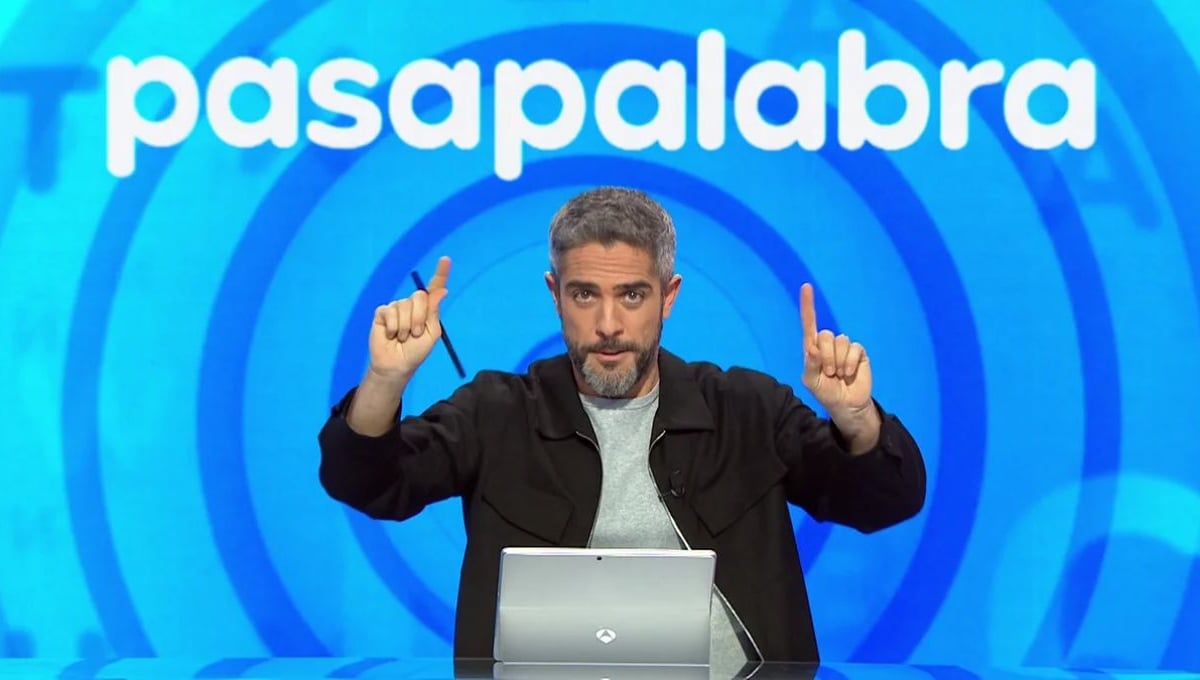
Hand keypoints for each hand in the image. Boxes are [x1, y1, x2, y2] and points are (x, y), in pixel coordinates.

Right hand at [368, 256, 450, 382]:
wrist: (397, 365)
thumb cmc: (416, 351)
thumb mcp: (431, 333)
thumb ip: (433, 312)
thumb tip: (442, 290)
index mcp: (427, 309)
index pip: (434, 288)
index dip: (441, 273)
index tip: (446, 259)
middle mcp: (412, 304)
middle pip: (419, 297)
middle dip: (418, 318)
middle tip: (415, 334)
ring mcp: (396, 307)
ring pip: (404, 306)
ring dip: (405, 327)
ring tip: (402, 337)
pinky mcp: (382, 312)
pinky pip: (389, 312)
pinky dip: (392, 327)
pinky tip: (390, 335)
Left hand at [799, 283, 871, 414]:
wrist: (846, 405)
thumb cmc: (826, 393)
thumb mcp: (812, 382)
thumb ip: (811, 365)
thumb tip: (814, 347)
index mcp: (813, 348)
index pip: (809, 324)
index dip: (808, 305)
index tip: (806, 286)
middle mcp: (828, 344)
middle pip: (825, 335)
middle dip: (826, 357)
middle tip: (829, 373)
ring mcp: (844, 347)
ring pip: (840, 341)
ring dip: (838, 362)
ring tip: (838, 375)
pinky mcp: (859, 352)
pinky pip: (854, 349)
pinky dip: (850, 364)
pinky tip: (849, 374)